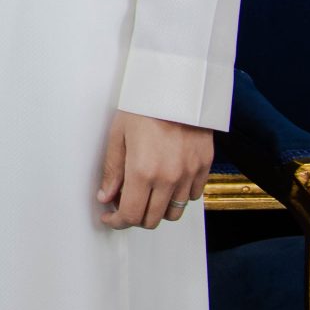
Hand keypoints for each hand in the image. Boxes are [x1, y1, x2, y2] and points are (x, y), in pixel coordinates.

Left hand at [97, 110, 213, 228]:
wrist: (177, 88)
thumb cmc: (144, 106)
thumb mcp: (118, 135)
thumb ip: (112, 171)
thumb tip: (106, 197)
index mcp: (142, 171)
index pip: (130, 215)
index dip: (117, 222)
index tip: (111, 218)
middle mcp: (168, 178)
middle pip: (153, 219)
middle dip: (135, 218)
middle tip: (125, 204)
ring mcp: (189, 174)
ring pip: (174, 212)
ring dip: (158, 209)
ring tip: (146, 194)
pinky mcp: (204, 167)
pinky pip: (192, 196)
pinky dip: (178, 196)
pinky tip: (166, 182)